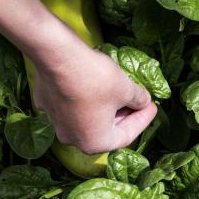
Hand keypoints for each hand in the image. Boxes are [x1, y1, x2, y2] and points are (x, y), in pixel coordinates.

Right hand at [31, 38, 155, 154]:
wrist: (58, 55)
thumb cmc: (96, 79)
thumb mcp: (126, 89)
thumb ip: (139, 99)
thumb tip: (143, 101)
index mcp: (94, 143)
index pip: (127, 136)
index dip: (143, 120)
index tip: (153, 107)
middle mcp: (72, 139)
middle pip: (106, 129)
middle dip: (125, 115)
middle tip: (139, 102)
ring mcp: (56, 122)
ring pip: (88, 118)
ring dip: (105, 108)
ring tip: (120, 93)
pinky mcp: (45, 103)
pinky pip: (71, 104)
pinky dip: (85, 98)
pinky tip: (94, 85)